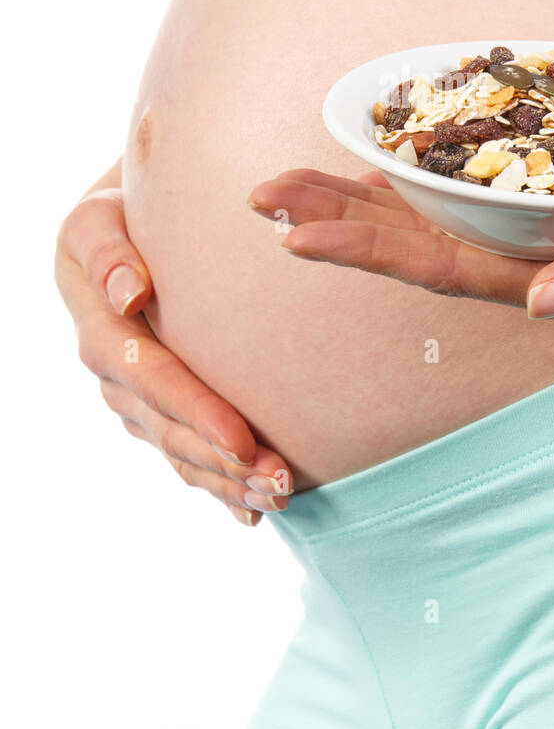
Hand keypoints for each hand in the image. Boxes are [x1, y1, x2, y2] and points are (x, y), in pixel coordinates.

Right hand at [56, 162, 292, 524]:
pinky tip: (253, 514)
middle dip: (224, 463)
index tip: (242, 440)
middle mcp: (115, 376)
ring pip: (181, 452)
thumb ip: (108, 252)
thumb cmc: (118, 214)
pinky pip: (186, 455)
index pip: (151, 378)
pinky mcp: (157, 411)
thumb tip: (130, 292)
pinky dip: (219, 487)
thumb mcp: (97, 220)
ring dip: (229, 482)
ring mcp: (135, 400)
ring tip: (281, 499)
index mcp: (99, 330)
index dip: (195, 412)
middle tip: (281, 483)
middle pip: (171, 430)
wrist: (125, 224)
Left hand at [247, 169, 553, 328]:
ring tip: (298, 178)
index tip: (293, 229)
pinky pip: (485, 199)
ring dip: (368, 201)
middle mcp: (543, 268)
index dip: (367, 249)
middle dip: (340, 217)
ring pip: (443, 222)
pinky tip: (395, 163)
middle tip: (261, 190)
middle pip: (422, 244)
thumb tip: (541, 301)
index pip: (444, 268)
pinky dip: (429, 180)